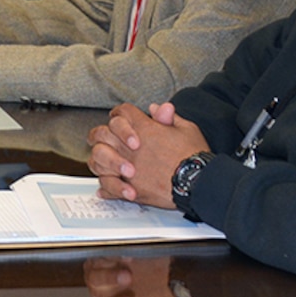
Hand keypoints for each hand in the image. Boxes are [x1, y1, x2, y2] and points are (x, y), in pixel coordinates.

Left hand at [83, 255, 183, 296]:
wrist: (125, 262)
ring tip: (127, 263)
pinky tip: (124, 254)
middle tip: (129, 277)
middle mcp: (99, 288)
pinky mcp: (95, 258)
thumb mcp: (147, 295)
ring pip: (95, 275)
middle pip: (98, 291)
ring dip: (109, 271)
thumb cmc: (136, 283)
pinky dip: (111, 255)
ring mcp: (94, 272)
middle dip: (112, 283)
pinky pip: (98, 257)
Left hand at [85, 102, 206, 207]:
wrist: (198, 183)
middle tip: (107, 139)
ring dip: (99, 159)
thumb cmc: (194, 156)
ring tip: (105, 163)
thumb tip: (156, 108)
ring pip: (97, 159)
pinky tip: (105, 188)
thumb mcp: (186, 128)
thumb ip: (168, 117)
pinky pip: (107, 186)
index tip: (120, 119)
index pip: (121, 112)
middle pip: (101, 133)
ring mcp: (127, 168)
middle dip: (102, 134)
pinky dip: (105, 187)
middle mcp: (130, 148)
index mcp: (144, 129)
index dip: (120, 114)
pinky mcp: (129, 188)